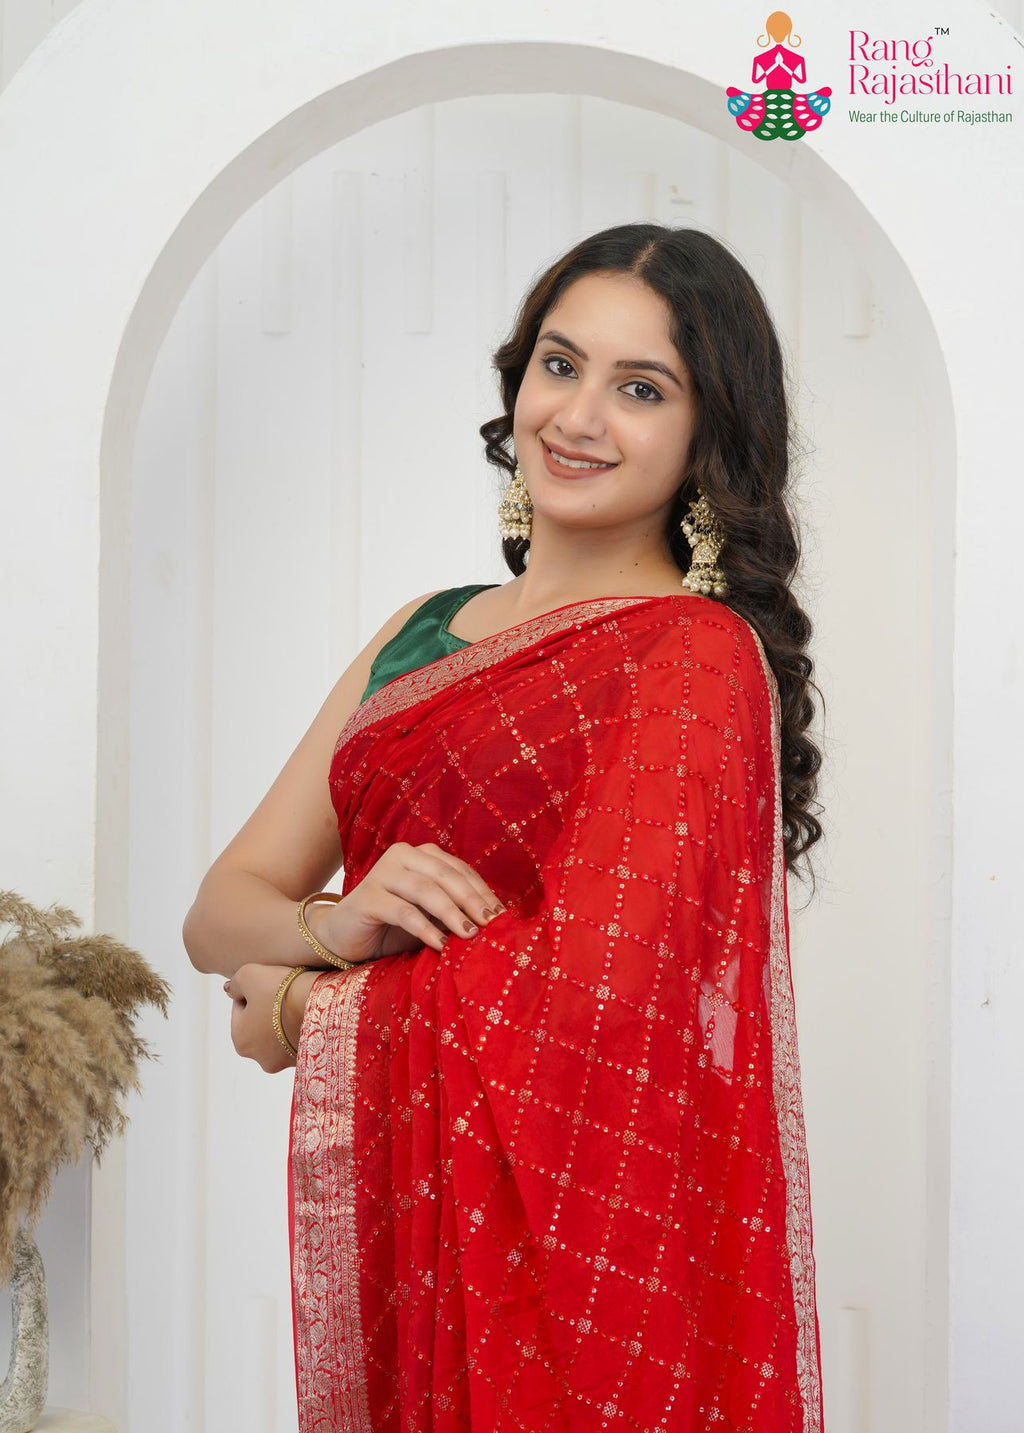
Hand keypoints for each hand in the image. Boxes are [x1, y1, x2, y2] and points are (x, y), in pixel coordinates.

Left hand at [224, 963, 316, 1073]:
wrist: (322, 1002)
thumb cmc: (281, 989)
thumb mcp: (248, 974)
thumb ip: (234, 983)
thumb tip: (230, 990)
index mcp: (239, 1039)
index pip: (241, 1007)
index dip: (254, 990)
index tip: (270, 982)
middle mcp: (258, 1057)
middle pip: (259, 1023)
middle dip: (268, 1008)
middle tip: (284, 991)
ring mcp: (283, 1062)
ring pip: (279, 1034)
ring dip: (284, 1020)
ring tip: (298, 1001)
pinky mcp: (305, 1059)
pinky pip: (297, 1040)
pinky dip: (300, 1028)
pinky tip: (307, 1013)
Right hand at [318, 842, 506, 961]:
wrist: (344, 936)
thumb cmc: (393, 925)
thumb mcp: (430, 915)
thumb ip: (454, 910)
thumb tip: (493, 919)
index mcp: (422, 855)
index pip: (460, 870)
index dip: (482, 892)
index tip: (502, 915)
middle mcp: (403, 856)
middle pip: (446, 876)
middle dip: (472, 901)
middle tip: (491, 924)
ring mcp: (383, 873)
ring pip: (426, 891)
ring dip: (452, 914)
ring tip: (470, 935)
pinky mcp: (368, 896)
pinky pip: (404, 912)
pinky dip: (426, 929)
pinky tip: (441, 945)